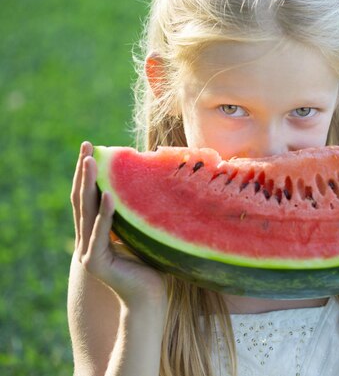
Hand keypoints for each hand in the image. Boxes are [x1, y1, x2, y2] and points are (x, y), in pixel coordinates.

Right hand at [71, 142, 167, 308]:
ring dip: (89, 184)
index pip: (88, 196)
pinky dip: (105, 213)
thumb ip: (133, 214)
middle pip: (82, 199)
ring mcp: (87, 251)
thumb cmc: (149, 266)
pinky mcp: (96, 262)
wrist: (148, 299)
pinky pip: (101, 233)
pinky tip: (109, 194)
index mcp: (95, 232)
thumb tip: (144, 184)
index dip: (88, 173)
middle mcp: (86, 240)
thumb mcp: (139, 233)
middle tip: (86, 145)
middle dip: (84, 170)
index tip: (91, 148)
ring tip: (92, 161)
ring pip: (86, 212)